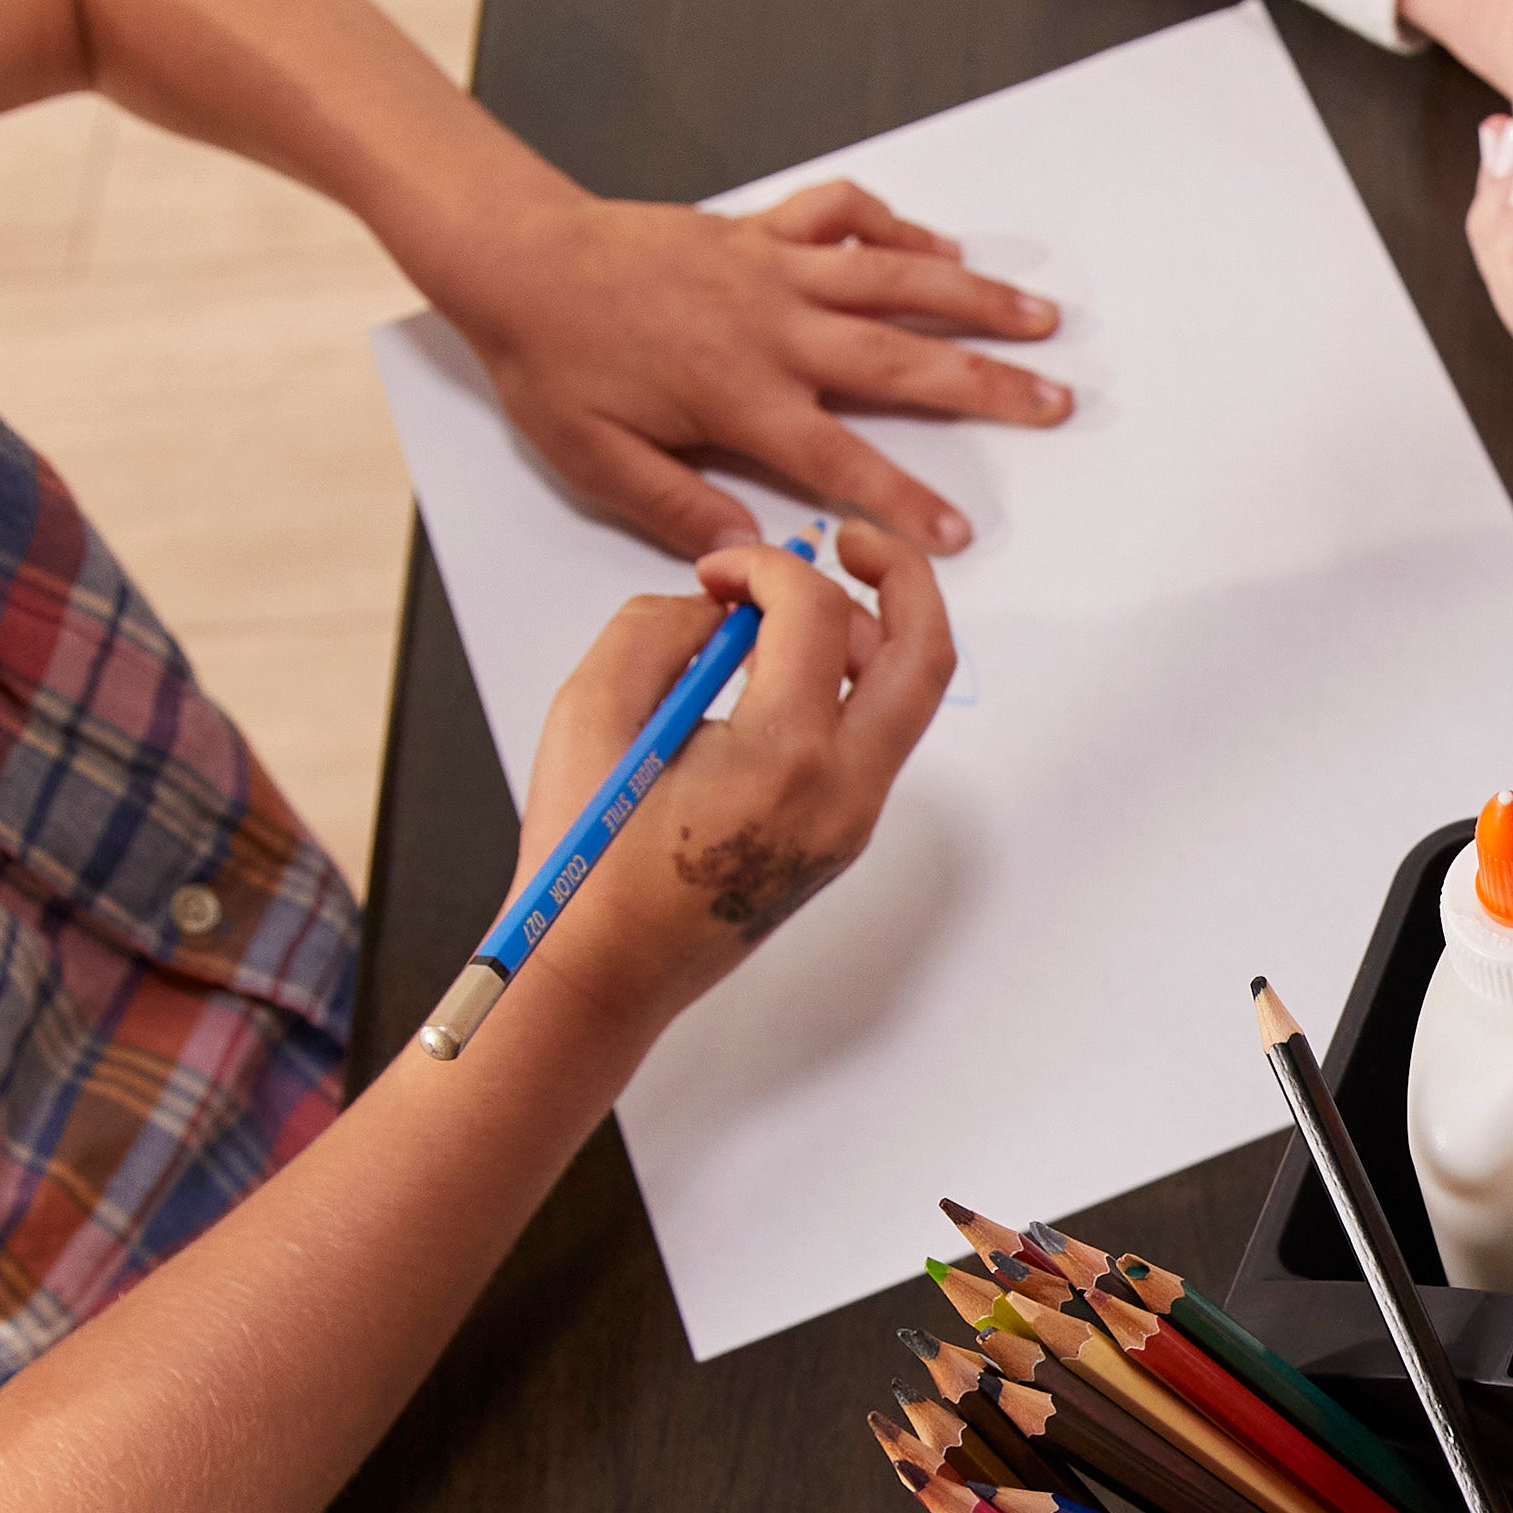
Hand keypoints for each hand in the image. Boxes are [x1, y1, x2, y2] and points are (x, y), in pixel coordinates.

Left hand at [437, 181, 1070, 560]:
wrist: (514, 256)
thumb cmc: (550, 360)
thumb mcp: (594, 458)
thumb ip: (678, 506)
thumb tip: (747, 552)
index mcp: (739, 395)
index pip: (842, 459)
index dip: (906, 500)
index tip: (961, 533)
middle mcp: (772, 327)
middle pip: (901, 360)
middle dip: (986, 385)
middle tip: (1056, 403)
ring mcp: (773, 269)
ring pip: (895, 279)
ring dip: (974, 297)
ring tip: (1041, 317)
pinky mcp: (759, 229)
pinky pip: (845, 217)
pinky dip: (898, 228)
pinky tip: (940, 246)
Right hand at [510, 521, 955, 1045]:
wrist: (606, 971)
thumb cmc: (588, 858)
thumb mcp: (590, 710)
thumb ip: (657, 627)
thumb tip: (719, 606)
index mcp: (785, 756)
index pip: (817, 612)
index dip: (766, 564)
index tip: (718, 571)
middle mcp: (842, 789)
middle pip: (924, 653)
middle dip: (899, 575)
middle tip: (849, 540)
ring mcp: (854, 818)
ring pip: (907, 696)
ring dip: (868, 634)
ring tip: (790, 615)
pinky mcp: (846, 834)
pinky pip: (873, 737)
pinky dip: (845, 685)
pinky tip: (780, 673)